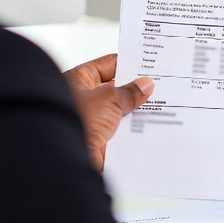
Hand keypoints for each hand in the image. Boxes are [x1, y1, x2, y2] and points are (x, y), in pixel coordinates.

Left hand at [63, 54, 153, 170]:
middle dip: (135, 90)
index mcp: (79, 80)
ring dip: (135, 111)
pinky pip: (119, 131)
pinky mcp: (98, 139)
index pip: (108, 65)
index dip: (129, 64)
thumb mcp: (108, 99)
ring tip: (159, 105)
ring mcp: (91, 119)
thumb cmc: (76, 121)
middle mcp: (84, 98)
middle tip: (158, 86)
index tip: (149, 65)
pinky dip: (132, 130)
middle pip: (116, 89)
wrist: (64, 158)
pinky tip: (149, 126)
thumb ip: (129, 91)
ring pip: (119, 111)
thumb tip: (145, 84)